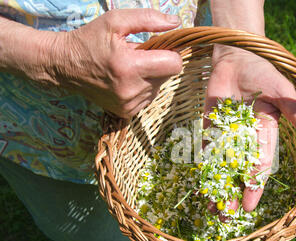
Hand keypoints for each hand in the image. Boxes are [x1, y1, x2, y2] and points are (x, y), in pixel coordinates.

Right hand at [46, 9, 182, 117]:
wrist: (64, 65)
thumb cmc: (90, 40)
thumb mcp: (115, 21)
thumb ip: (148, 19)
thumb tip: (176, 23)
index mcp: (130, 66)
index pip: (174, 64)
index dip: (170, 52)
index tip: (157, 47)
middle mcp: (131, 90)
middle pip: (167, 75)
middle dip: (157, 63)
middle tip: (137, 55)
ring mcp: (129, 104)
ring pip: (158, 87)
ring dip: (150, 76)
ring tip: (128, 67)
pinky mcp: (126, 112)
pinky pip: (148, 98)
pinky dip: (142, 87)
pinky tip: (125, 79)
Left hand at [206, 46, 295, 211]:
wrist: (238, 54)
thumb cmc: (265, 70)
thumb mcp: (283, 90)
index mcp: (266, 134)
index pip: (260, 165)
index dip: (254, 185)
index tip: (248, 205)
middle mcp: (247, 139)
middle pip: (239, 171)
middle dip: (233, 192)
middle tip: (225, 216)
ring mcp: (227, 135)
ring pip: (222, 166)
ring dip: (217, 186)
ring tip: (210, 208)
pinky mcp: (211, 127)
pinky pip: (207, 150)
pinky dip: (203, 167)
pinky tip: (200, 185)